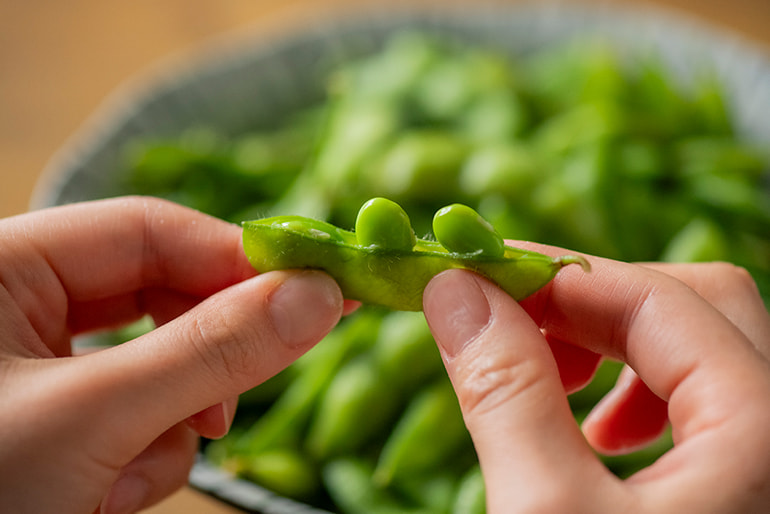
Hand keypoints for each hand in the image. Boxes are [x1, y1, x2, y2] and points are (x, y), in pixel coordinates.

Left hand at [0, 197, 346, 513]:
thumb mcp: (91, 419)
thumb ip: (210, 351)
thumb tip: (318, 295)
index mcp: (3, 266)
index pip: (149, 230)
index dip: (236, 259)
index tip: (318, 288)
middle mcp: (22, 307)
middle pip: (161, 298)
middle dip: (199, 359)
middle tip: (236, 401)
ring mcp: (43, 370)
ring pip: (160, 367)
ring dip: (166, 427)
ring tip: (119, 481)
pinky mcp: (64, 423)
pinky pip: (141, 417)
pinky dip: (143, 459)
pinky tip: (104, 495)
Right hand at [423, 244, 769, 512]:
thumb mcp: (547, 511)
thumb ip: (506, 393)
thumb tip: (456, 293)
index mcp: (761, 426)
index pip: (658, 297)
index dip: (555, 277)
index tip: (475, 280)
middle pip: (696, 304)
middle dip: (590, 306)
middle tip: (512, 330)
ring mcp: (767, 454)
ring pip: (702, 350)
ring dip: (615, 348)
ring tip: (555, 386)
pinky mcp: (745, 483)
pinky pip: (706, 401)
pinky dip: (639, 395)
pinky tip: (597, 435)